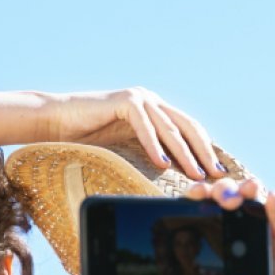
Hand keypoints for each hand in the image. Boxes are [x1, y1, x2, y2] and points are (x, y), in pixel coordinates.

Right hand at [48, 87, 224, 180]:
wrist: (56, 121)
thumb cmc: (85, 138)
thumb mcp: (123, 146)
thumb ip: (145, 151)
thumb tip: (168, 176)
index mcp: (155, 110)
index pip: (189, 128)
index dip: (206, 149)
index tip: (219, 172)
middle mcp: (151, 100)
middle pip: (188, 126)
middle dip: (204, 152)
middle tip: (217, 175)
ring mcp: (139, 98)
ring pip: (170, 128)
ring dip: (185, 154)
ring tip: (196, 174)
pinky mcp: (125, 102)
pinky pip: (145, 127)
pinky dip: (155, 147)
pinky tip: (163, 164)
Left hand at [186, 179, 274, 274]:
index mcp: (214, 251)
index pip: (199, 219)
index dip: (194, 204)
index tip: (190, 197)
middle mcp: (235, 237)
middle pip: (223, 204)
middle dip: (219, 192)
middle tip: (218, 196)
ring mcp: (262, 235)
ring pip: (251, 203)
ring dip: (247, 190)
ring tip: (247, 189)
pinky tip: (273, 199)